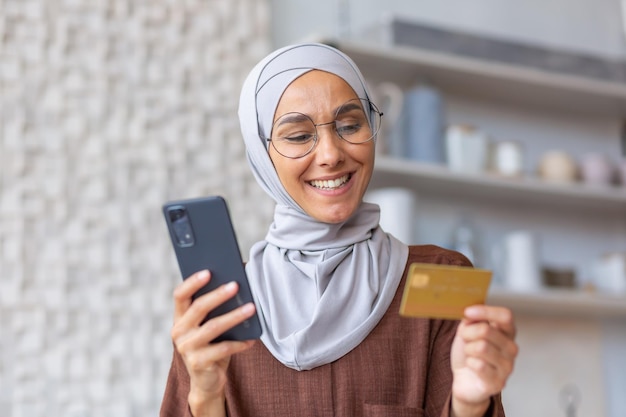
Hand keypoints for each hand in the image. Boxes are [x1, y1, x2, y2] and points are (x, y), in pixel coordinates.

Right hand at [171, 270, 256, 415]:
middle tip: (236, 285)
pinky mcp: (198, 363)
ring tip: (251, 308)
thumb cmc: (211, 346)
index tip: (208, 271)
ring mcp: (187, 348)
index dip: (192, 282)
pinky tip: (252, 339)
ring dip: (234, 316)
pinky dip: (239, 343)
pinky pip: (223, 348)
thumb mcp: (208, 326)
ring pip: (213, 327)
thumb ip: (214, 310)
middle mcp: (179, 331)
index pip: (180, 295)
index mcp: (179, 318)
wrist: (207, 381)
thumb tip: (235, 284)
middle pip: (198, 308)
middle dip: (218, 295)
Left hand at [450, 305, 517, 416]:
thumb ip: (471, 320)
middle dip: (467, 332)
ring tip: (469, 353)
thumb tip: (471, 313)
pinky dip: (469, 363)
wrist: (464, 379)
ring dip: (468, 349)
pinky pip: (479, 365)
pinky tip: (472, 366)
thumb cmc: (468, 354)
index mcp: (507, 333)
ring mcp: (507, 366)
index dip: (486, 311)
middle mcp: (511, 348)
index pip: (506, 316)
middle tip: (464, 338)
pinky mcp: (499, 382)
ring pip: (481, 347)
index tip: (468, 312)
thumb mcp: (467, 331)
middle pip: (486, 330)